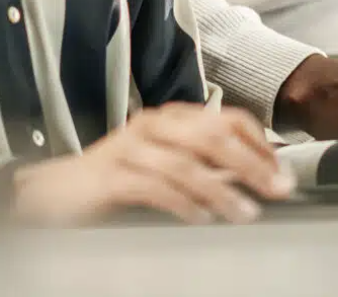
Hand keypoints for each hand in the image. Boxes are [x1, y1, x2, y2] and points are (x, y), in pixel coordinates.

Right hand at [11, 103, 293, 224]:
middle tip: (277, 190)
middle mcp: (154, 126)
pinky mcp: (111, 176)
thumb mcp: (169, 167)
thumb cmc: (119, 180)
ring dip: (221, 190)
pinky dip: (182, 203)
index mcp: (172, 119)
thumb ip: (207, 167)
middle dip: (250, 163)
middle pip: (211, 136)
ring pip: (186, 163)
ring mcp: (130, 149)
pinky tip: (200, 218)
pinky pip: (154, 186)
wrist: (57, 192)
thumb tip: (257, 175)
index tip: (281, 172)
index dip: (259, 144)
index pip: (227, 119)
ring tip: (245, 213)